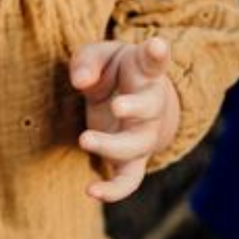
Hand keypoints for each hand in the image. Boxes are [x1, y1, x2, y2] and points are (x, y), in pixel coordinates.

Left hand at [69, 37, 179, 202]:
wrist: (131, 97)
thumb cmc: (114, 71)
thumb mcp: (98, 56)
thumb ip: (87, 62)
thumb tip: (81, 82)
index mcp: (145, 74)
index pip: (154, 62)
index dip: (157, 54)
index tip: (158, 46)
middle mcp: (151, 106)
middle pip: (150, 109)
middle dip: (136, 108)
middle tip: (116, 105)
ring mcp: (143, 135)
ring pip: (137, 146)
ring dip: (113, 146)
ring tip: (85, 139)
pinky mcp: (131, 158)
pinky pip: (128, 179)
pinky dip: (114, 189)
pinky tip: (91, 192)